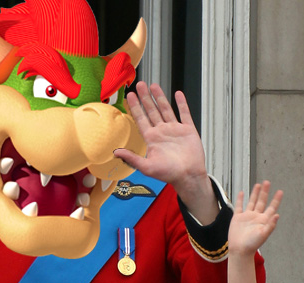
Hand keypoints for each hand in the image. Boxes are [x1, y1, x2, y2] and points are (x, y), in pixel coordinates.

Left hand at [114, 82, 215, 222]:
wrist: (188, 176)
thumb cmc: (169, 174)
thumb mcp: (146, 167)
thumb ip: (132, 158)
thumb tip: (116, 152)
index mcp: (151, 139)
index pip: (141, 119)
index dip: (135, 107)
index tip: (129, 96)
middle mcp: (162, 132)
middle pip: (151, 110)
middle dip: (145, 98)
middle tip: (139, 85)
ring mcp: (175, 129)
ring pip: (165, 109)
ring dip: (159, 97)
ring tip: (153, 85)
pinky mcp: (187, 130)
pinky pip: (184, 113)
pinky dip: (181, 104)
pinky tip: (177, 94)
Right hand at [229, 181, 282, 255]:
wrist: (239, 249)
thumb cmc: (252, 244)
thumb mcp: (263, 234)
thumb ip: (271, 225)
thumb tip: (277, 215)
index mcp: (264, 220)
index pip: (271, 207)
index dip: (276, 199)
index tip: (280, 191)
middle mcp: (256, 216)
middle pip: (262, 201)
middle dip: (265, 192)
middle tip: (267, 182)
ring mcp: (247, 216)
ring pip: (252, 202)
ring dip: (255, 193)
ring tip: (258, 185)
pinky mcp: (237, 218)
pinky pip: (239, 206)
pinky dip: (240, 199)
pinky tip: (242, 193)